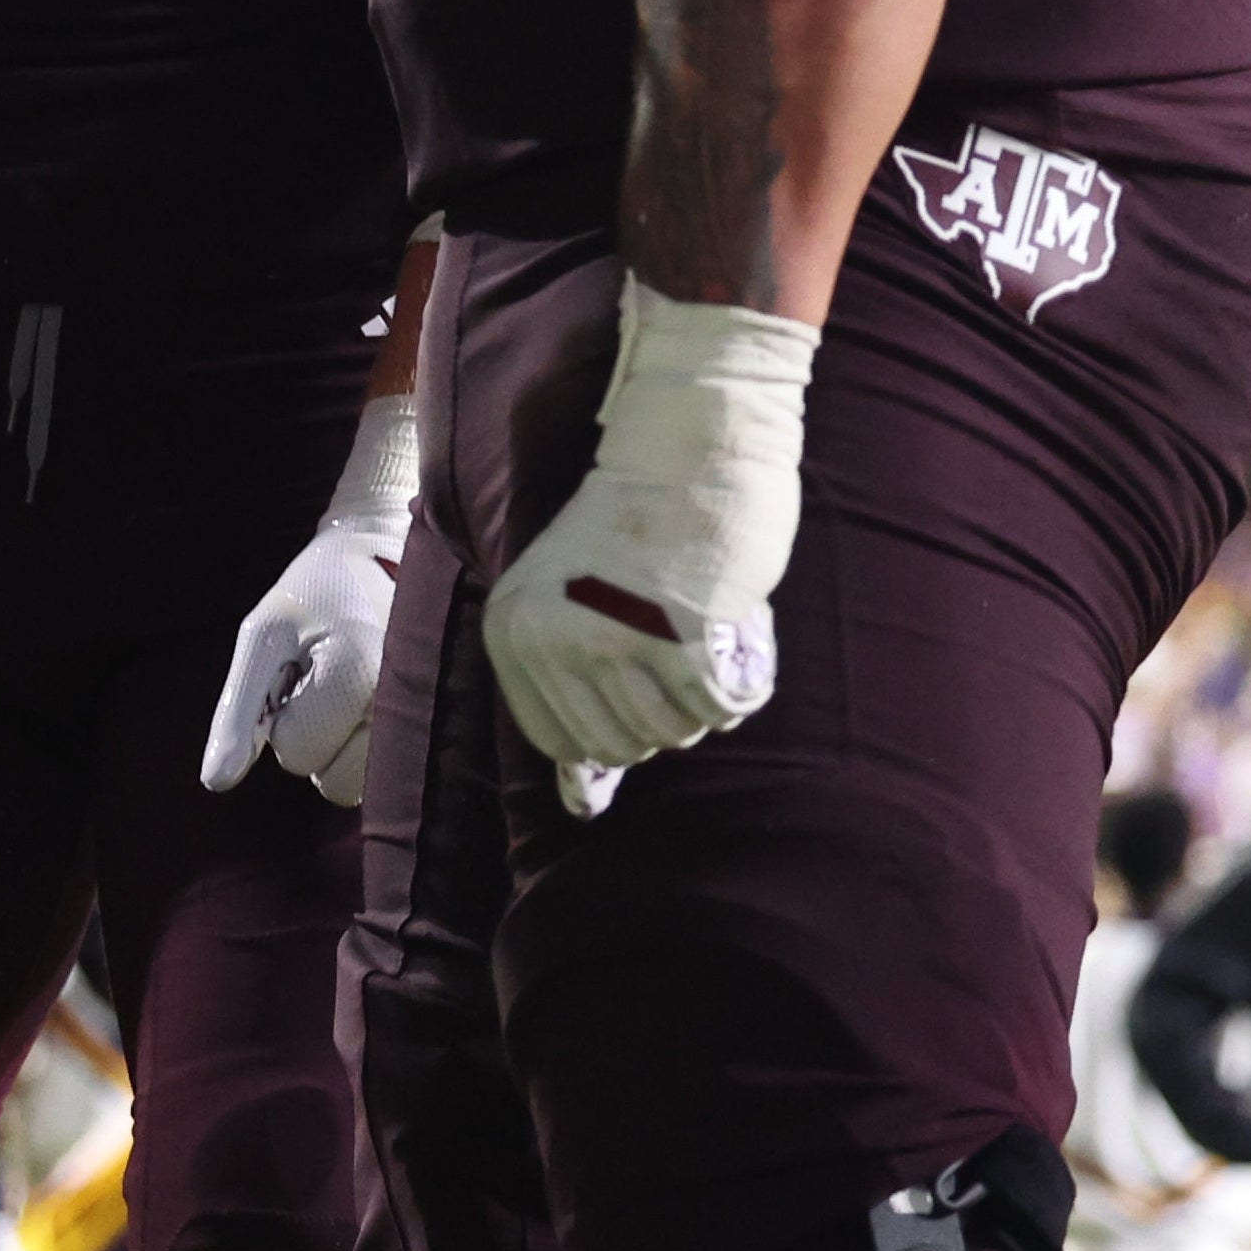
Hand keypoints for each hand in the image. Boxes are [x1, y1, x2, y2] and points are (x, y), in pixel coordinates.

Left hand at [199, 397, 413, 806]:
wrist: (383, 555)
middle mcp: (404, 701)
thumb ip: (238, 711)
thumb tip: (216, 782)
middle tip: (325, 682)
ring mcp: (431, 714)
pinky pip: (388, 773)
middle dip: (317, 741)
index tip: (300, 669)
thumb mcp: (262, 638)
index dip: (285, 717)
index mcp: (358, 671)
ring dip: (345, 748)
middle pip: (334, 783)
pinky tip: (371, 701)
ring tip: (350, 690)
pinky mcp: (440, 722)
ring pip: (363, 784)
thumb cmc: (312, 595)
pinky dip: (370, 749)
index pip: (297, 752)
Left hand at [481, 283, 813, 809]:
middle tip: (680, 648)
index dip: (614, 724)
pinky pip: (718, 710)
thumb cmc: (637, 526)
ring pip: (671, 733)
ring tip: (702, 633)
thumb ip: (575, 698)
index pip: (561, 742)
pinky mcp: (676, 636)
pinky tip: (735, 633)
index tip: (639, 672)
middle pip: (619, 745)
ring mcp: (609, 641)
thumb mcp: (576, 604)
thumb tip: (581, 808)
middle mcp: (548, 642)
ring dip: (700, 698)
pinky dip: (739, 685)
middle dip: (661, 713)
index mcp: (511, 631)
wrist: (685, 442)